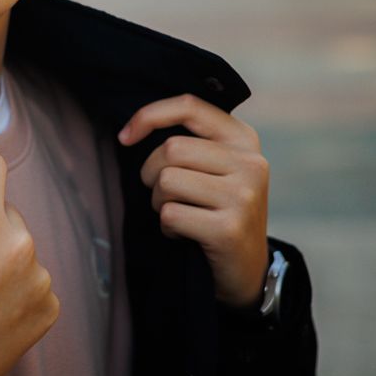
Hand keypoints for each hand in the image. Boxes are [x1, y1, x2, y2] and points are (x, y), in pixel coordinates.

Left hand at [117, 94, 269, 308]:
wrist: (248, 269)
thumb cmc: (219, 210)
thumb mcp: (218, 168)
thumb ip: (192, 141)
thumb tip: (131, 129)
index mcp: (244, 139)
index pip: (189, 106)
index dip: (148, 116)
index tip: (124, 137)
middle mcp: (250, 162)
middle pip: (171, 149)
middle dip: (151, 174)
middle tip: (164, 194)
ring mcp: (242, 195)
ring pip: (166, 181)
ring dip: (159, 202)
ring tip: (180, 214)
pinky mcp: (228, 228)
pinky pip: (170, 215)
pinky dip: (167, 228)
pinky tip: (186, 235)